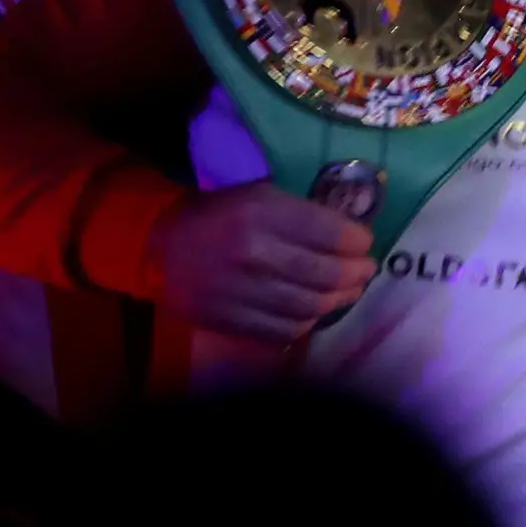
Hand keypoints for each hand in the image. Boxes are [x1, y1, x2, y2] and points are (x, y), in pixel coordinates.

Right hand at [150, 184, 376, 343]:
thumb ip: (306, 214)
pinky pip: (283, 331)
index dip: (358, 242)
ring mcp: (238, 291)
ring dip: (338, 300)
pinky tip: (313, 311)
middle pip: (327, 274)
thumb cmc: (221, 214)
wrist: (160, 245)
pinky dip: (306, 323)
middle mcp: (252, 252)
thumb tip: (356, 238)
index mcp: (262, 212)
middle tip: (365, 271)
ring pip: (310, 306)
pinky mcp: (227, 320)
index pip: (332, 233)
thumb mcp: (262, 194)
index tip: (365, 244)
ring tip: (347, 291)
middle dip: (357, 274)